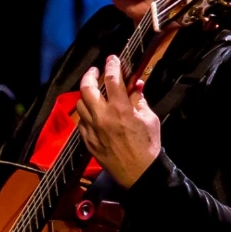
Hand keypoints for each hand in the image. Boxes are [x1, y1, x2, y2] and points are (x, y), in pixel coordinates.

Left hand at [74, 55, 160, 187]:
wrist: (138, 172)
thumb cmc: (148, 145)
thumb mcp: (149, 118)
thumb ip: (139, 99)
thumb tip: (136, 85)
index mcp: (120, 109)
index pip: (111, 79)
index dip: (111, 65)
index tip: (112, 59)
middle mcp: (102, 116)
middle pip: (87, 88)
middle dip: (90, 75)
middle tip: (95, 71)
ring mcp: (92, 128)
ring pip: (80, 104)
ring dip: (86, 95)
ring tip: (94, 92)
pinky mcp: (87, 140)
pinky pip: (81, 121)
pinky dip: (86, 113)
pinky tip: (93, 112)